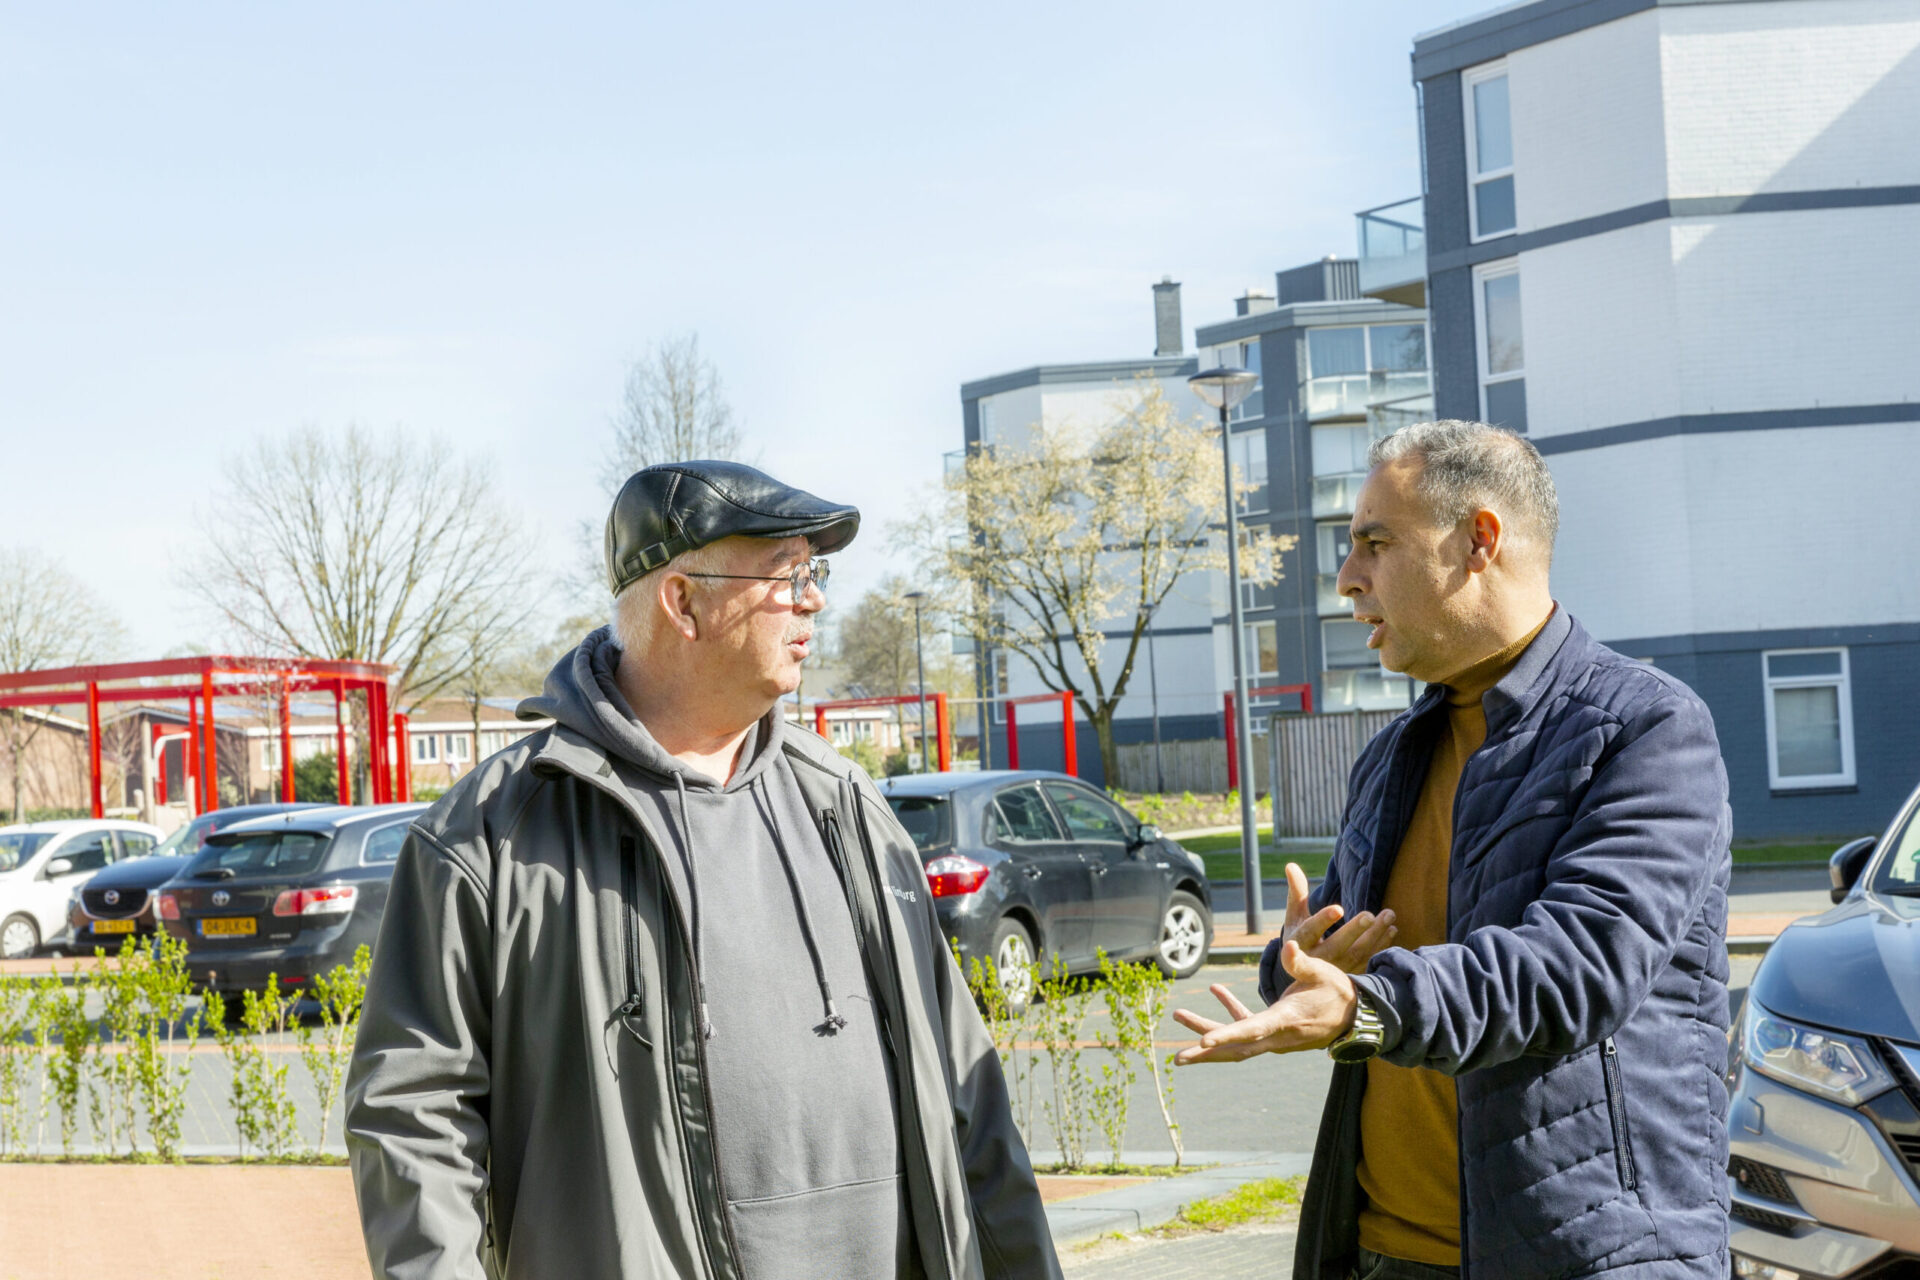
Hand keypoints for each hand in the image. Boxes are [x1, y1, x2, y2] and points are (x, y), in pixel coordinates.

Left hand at [1174, 941, 1357, 1064]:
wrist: (1354, 1015)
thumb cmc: (1337, 992)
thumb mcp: (1323, 973)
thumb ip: (1302, 962)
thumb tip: (1288, 946)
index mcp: (1286, 1020)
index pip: (1252, 1031)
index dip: (1227, 1036)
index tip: (1202, 1044)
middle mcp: (1277, 1035)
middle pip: (1236, 1047)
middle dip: (1206, 1054)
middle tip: (1177, 1059)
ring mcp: (1274, 1036)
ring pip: (1237, 1039)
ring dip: (1208, 1031)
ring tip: (1179, 1015)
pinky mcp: (1274, 1030)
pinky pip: (1247, 1024)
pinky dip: (1230, 1011)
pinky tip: (1216, 991)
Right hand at [1258, 863, 1396, 1003]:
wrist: (1307, 971)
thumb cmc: (1301, 934)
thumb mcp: (1295, 915)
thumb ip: (1296, 892)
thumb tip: (1291, 865)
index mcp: (1300, 942)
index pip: (1310, 931)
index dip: (1323, 920)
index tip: (1338, 908)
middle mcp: (1317, 959)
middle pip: (1336, 945)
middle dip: (1354, 930)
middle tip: (1370, 915)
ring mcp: (1335, 969)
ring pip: (1357, 953)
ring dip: (1375, 935)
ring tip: (1389, 915)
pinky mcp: (1350, 975)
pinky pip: (1368, 960)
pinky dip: (1381, 945)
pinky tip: (1392, 930)